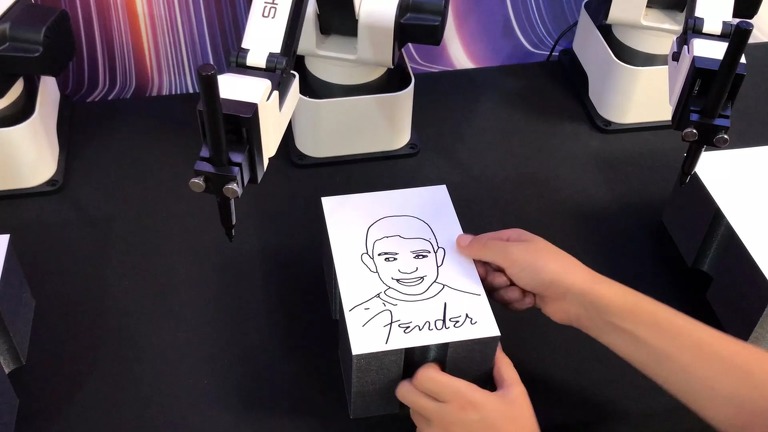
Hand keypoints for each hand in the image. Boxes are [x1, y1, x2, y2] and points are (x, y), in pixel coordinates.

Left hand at [396, 346, 538, 431]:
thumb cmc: (515, 428)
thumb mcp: (516, 395)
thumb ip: (503, 368)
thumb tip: (495, 346)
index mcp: (462, 398)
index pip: (422, 377)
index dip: (427, 369)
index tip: (440, 369)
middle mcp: (442, 416)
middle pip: (405, 392)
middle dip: (413, 383)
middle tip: (431, 383)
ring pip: (411, 412)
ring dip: (420, 404)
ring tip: (439, 404)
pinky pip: (419, 431)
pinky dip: (426, 424)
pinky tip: (444, 422)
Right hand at [456, 229, 604, 325]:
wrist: (575, 296)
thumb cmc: (542, 268)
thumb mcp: (509, 254)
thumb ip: (481, 248)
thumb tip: (458, 240)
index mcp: (511, 240)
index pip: (480, 247)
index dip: (475, 261)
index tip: (479, 271)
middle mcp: (514, 256)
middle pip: (486, 270)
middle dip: (493, 280)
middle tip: (504, 280)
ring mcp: (521, 276)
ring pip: (496, 288)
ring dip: (506, 293)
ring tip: (522, 292)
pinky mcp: (526, 295)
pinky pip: (508, 300)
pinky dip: (516, 302)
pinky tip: (529, 300)